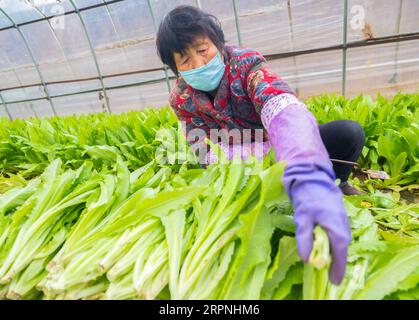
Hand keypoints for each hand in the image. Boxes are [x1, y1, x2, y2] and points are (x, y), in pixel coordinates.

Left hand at [283, 161, 351, 283]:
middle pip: (342, 249)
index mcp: (336, 226)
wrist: (313, 177)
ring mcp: (342, 221)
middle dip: (337, 264)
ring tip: (329, 267)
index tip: (335, 281)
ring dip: (336, 255)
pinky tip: (327, 249)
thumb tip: (306, 258)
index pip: (340, 252)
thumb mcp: (303, 218)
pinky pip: (338, 236)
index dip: (338, 267)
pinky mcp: (338, 218)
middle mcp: (343, 225)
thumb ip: (304, 238)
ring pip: (341, 242)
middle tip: (331, 277)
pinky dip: (334, 245)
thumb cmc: (308, 196)